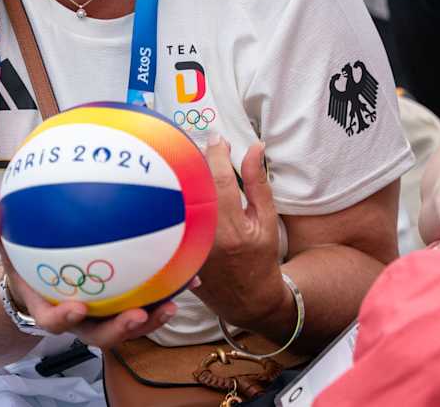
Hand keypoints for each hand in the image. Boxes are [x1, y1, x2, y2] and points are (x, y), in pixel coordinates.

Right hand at [0, 203, 180, 348]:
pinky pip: (149, 301)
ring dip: (152, 318)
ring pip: (130, 325)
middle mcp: (82, 319)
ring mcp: (106, 315)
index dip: (67, 319)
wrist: (43, 282)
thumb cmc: (27, 265)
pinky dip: (169, 290)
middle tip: (138, 315)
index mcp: (51, 309)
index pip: (57, 321)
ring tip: (173, 302)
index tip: (78, 309)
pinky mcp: (127, 304)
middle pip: (102, 334)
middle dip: (121, 329)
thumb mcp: (10, 247)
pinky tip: (192, 276)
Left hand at [190, 135, 286, 329]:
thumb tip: (254, 148)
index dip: (217, 154)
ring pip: (179, 203)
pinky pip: (172, 221)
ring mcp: (189, 249)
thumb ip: (258, 182)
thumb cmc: (261, 258)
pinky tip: (179, 193)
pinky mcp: (178, 256)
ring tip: (190, 168)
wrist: (248, 299)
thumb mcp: (267, 219)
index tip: (217, 139)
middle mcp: (207, 238)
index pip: (220, 179)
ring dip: (183, 182)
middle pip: (194, 188)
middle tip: (200, 148)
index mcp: (233, 228)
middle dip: (196, 162)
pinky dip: (176, 203)